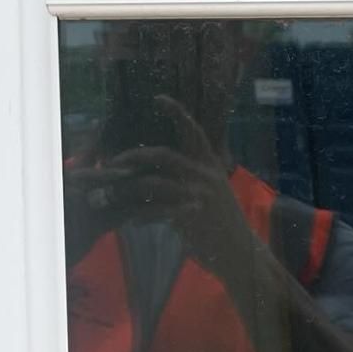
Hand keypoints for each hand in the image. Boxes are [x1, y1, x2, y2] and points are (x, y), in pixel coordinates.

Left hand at [81, 98, 261, 283]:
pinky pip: (156, 212)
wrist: (241, 253)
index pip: (193, 131)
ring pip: (153, 183)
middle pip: (163, 155)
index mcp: (210, 165)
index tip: (158, 98)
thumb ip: (192, 173)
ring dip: (127, 188)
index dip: (177, 112)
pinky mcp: (189, 218)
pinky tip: (132, 220)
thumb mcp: (214, 189)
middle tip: (113, 162)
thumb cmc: (224, 220)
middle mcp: (204, 175)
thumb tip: (161, 162)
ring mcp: (197, 196)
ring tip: (111, 192)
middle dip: (134, 156)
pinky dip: (141, 215)